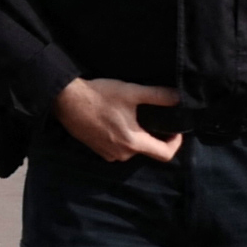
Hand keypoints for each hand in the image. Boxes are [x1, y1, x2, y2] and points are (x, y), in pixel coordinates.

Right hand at [53, 75, 186, 162]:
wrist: (67, 101)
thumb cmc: (99, 96)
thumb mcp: (132, 92)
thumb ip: (158, 95)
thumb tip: (179, 97)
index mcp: (133, 142)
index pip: (165, 154)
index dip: (175, 143)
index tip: (175, 129)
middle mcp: (122, 154)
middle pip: (149, 150)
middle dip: (155, 135)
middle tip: (154, 116)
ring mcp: (109, 155)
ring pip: (133, 149)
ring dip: (138, 135)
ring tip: (134, 116)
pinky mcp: (98, 151)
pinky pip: (119, 148)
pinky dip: (124, 138)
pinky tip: (118, 120)